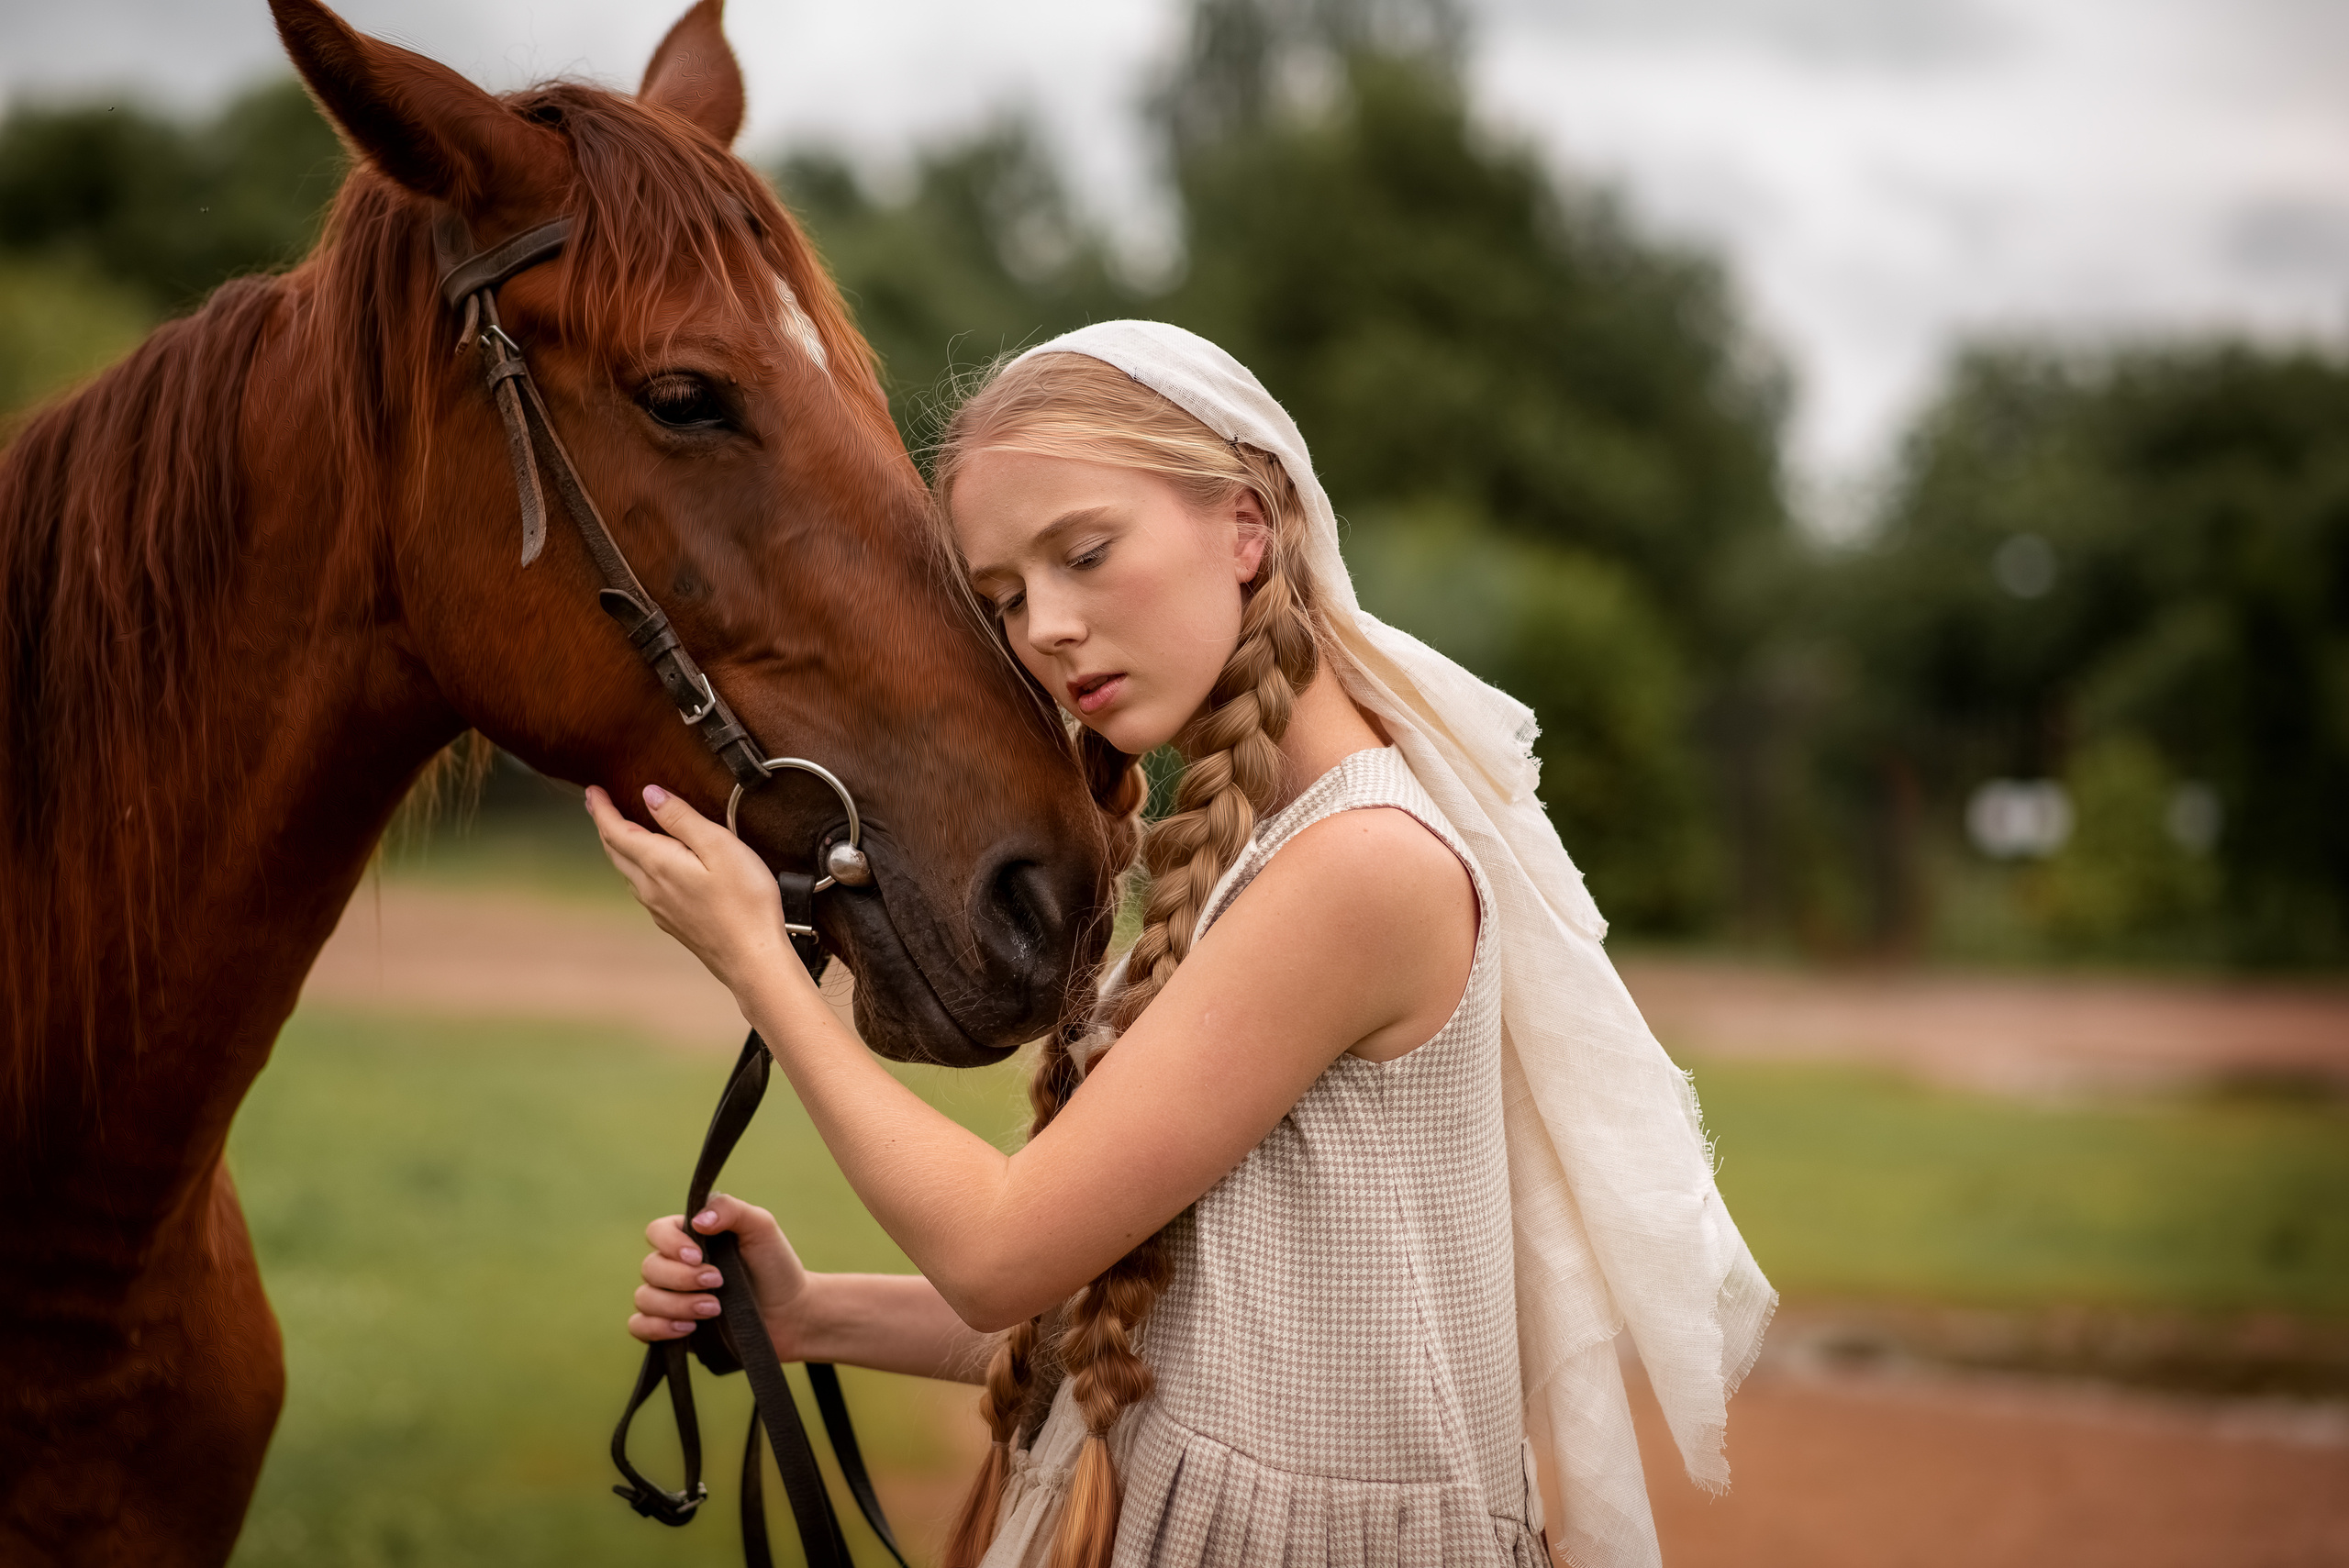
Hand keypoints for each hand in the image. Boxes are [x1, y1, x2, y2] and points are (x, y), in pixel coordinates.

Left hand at [586, 782, 799, 1000]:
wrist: (752, 959)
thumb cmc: (744, 902)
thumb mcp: (719, 846)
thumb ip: (682, 818)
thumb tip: (650, 794)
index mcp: (658, 864)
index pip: (615, 831)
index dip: (600, 809)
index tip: (592, 791)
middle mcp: (650, 888)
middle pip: (616, 851)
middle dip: (604, 825)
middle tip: (597, 804)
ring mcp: (659, 908)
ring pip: (627, 871)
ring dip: (618, 847)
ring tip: (620, 829)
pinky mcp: (672, 922)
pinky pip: (642, 888)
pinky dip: (636, 867)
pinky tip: (649, 866)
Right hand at [630, 1192, 818, 1359]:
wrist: (790, 1314)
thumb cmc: (775, 1266)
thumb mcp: (761, 1228)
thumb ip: (731, 1210)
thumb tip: (698, 1221)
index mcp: (690, 1236)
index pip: (656, 1231)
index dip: (670, 1244)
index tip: (698, 1255)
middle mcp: (675, 1265)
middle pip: (650, 1268)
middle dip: (682, 1279)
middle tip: (718, 1283)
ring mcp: (671, 1297)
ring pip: (645, 1299)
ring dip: (677, 1305)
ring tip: (714, 1310)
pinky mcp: (671, 1328)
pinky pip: (640, 1326)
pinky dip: (658, 1328)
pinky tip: (689, 1329)